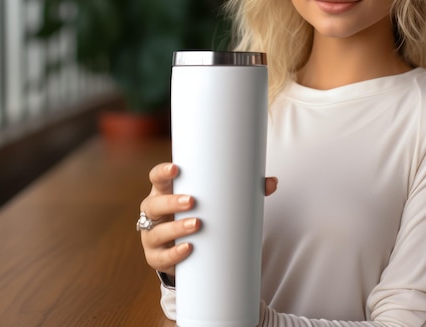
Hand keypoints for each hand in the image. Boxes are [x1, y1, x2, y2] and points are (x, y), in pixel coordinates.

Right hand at [139, 162, 277, 275]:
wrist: (188, 248)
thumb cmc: (202, 213)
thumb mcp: (214, 200)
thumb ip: (243, 190)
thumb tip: (272, 182)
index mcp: (166, 192)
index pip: (157, 178)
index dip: (163, 172)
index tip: (176, 168)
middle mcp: (154, 212)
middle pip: (154, 203)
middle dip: (172, 202)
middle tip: (192, 201)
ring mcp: (152, 236)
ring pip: (157, 231)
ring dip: (175, 228)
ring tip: (197, 225)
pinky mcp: (156, 257)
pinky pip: (161, 257)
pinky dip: (174, 254)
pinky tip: (188, 249)